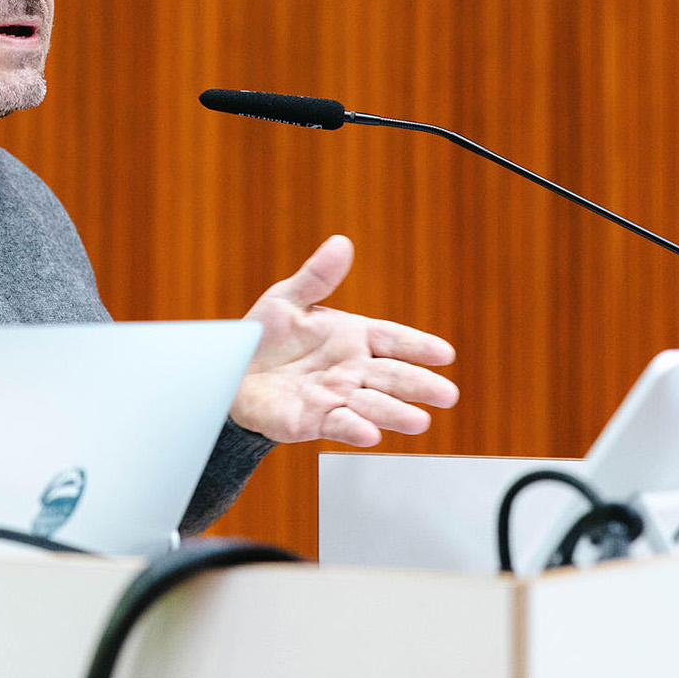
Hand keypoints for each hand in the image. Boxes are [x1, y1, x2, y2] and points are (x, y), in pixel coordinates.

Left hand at [230, 235, 458, 446]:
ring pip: (372, 405)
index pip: (393, 339)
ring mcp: (335, 397)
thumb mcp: (288, 299)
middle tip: (448, 394)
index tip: (445, 354)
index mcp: (353, 336)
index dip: (419, 346)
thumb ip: (317, 276)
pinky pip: (337, 425)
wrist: (230, 371)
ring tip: (420, 421)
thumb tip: (341, 242)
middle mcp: (351, 369)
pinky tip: (371, 435)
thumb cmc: (264, 335)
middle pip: (392, 376)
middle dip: (420, 385)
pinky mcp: (311, 421)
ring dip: (395, 413)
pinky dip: (354, 429)